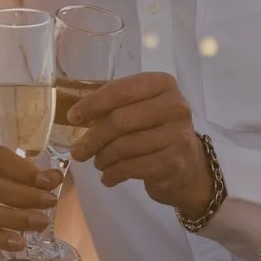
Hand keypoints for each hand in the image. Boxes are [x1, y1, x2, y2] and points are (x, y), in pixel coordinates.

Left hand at [67, 72, 213, 219]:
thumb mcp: (140, 107)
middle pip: (120, 120)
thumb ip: (113, 104)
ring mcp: (177, 135)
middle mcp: (175, 106)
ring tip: (98, 163)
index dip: (92, 104)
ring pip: (124, 146)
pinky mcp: (174, 162)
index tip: (72, 117)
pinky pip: (132, 167)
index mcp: (162, 84)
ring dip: (103, 158)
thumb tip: (74, 115)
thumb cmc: (155, 129)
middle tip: (78, 151)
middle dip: (93, 138)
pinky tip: (108, 177)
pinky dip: (113, 174)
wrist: (188, 164)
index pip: (121, 90)